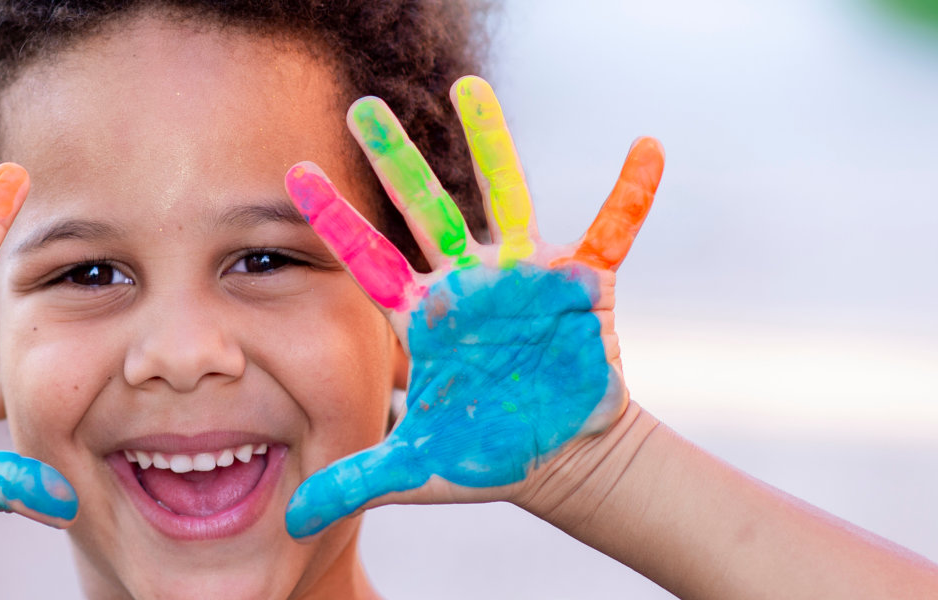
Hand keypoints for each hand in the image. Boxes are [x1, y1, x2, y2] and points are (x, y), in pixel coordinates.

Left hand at [281, 76, 663, 537]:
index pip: (365, 259)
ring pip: (506, 195)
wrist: (563, 459)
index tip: (291, 175)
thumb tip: (290, 522)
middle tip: (360, 105)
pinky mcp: (581, 287)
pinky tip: (648, 149)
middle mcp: (467, 282)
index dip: (331, 220)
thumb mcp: (417, 469)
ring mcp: (523, 277)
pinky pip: (612, 230)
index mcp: (423, 315)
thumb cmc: (486, 454)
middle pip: (423, 208)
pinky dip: (630, 194)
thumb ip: (355, 481)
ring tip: (471, 87)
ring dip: (489, 143)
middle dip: (392, 159)